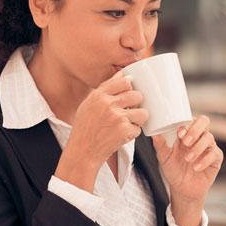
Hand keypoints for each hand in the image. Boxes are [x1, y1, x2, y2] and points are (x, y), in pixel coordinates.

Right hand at [55, 72, 148, 191]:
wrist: (82, 151)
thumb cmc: (85, 128)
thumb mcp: (88, 104)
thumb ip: (105, 89)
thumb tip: (124, 74)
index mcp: (99, 95)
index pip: (125, 81)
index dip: (130, 88)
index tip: (128, 95)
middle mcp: (108, 104)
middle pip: (137, 95)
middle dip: (137, 104)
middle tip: (130, 112)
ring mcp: (117, 117)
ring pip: (143, 112)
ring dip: (138, 119)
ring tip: (128, 124)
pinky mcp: (124, 130)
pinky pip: (138, 129)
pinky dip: (132, 133)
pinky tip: (121, 135)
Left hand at [152, 115, 222, 225]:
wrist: (182, 189)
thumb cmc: (174, 170)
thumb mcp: (164, 157)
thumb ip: (160, 145)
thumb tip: (153, 133)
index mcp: (187, 134)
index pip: (191, 120)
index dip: (187, 124)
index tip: (179, 134)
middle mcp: (199, 138)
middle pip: (204, 122)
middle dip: (195, 130)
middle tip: (185, 142)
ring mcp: (208, 147)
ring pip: (209, 138)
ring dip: (197, 147)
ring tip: (188, 159)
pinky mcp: (215, 159)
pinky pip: (215, 154)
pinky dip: (205, 160)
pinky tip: (196, 167)